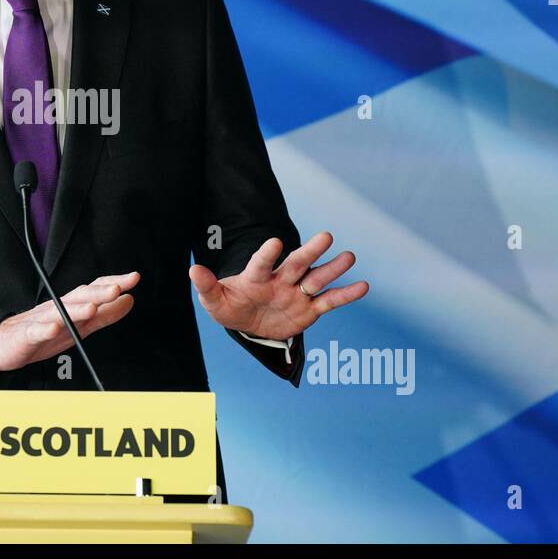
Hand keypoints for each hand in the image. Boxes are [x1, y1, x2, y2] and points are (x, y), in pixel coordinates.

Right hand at [0, 272, 139, 372]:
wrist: (6, 344)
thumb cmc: (44, 333)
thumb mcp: (81, 326)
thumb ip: (105, 315)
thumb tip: (128, 301)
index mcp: (72, 305)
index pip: (95, 289)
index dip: (113, 283)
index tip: (133, 278)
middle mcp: (58, 308)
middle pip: (79, 296)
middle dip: (98, 292)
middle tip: (117, 289)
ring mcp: (42, 320)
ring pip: (60, 312)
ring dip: (76, 309)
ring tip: (92, 308)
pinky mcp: (26, 335)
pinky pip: (35, 331)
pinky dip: (44, 329)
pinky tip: (53, 328)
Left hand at [189, 233, 367, 339]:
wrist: (249, 323)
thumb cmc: (230, 306)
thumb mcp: (214, 301)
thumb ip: (207, 286)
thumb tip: (194, 271)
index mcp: (256, 277)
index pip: (261, 263)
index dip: (266, 254)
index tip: (274, 242)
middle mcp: (281, 280)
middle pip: (297, 264)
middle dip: (310, 251)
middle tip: (325, 235)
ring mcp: (297, 293)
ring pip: (317, 279)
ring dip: (332, 270)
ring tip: (349, 256)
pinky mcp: (309, 310)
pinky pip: (329, 302)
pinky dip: (345, 295)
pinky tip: (363, 286)